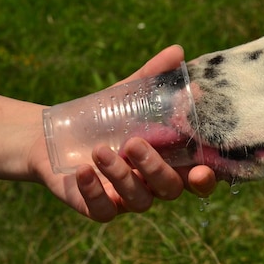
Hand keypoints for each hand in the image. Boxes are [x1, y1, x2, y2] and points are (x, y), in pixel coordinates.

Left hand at [33, 45, 215, 221]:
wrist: (57, 136)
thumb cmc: (105, 118)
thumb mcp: (128, 96)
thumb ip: (153, 78)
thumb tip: (176, 52)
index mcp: (170, 160)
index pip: (198, 177)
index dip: (205, 179)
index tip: (202, 170)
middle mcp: (154, 183)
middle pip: (170, 189)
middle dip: (155, 169)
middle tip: (133, 143)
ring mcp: (127, 199)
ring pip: (138, 200)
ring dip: (121, 175)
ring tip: (100, 149)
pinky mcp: (98, 208)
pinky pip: (103, 211)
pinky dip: (94, 192)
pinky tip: (82, 171)